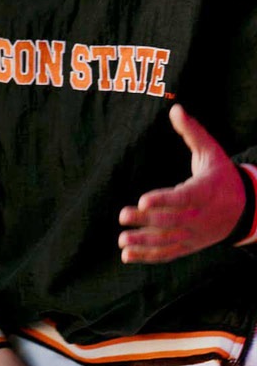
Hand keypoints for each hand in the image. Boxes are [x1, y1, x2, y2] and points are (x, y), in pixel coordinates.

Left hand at [118, 104, 245, 263]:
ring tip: (122, 241)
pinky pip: (168, 253)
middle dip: (146, 221)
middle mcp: (199, 216)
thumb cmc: (220, 175)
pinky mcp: (189, 245)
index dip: (163, 200)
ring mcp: (194, 234)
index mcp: (204, 192)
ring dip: (144, 243)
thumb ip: (192, 132)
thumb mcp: (212, 152)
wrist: (245, 208)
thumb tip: (176, 108)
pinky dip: (149, 257)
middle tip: (122, 216)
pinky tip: (127, 256)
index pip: (183, 198)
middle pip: (171, 221)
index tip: (142, 200)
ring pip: (168, 241)